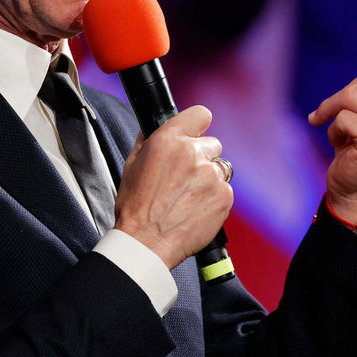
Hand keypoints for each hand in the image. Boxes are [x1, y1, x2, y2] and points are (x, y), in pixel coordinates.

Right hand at [115, 106, 233, 269]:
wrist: (146, 242)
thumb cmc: (135, 207)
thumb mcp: (131, 165)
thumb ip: (146, 142)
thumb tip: (151, 129)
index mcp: (169, 140)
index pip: (201, 114)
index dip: (198, 125)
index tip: (197, 134)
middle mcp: (193, 153)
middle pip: (212, 144)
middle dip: (202, 157)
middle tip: (186, 178)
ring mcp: (211, 175)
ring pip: (220, 168)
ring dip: (210, 178)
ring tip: (190, 197)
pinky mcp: (224, 196)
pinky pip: (225, 190)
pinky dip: (215, 198)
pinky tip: (197, 209)